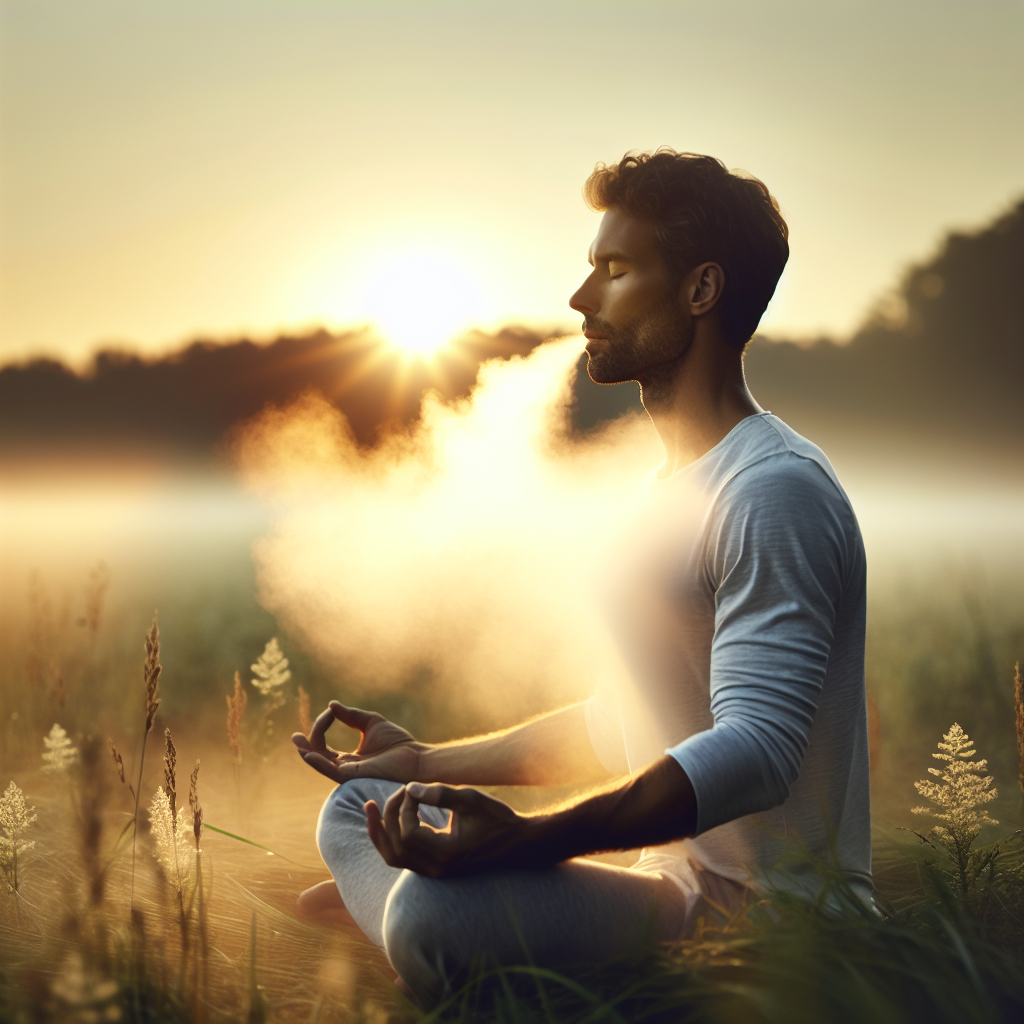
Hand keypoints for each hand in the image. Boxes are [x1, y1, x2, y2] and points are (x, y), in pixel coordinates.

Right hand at [292, 701, 425, 783]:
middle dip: (307, 745)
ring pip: (321, 765)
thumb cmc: (397, 742)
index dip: (322, 725)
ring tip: (297, 742)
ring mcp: (348, 773)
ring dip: (307, 753)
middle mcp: (345, 767)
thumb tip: (331, 705)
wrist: (414, 756)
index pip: (324, 744)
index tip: (330, 711)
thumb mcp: (371, 722)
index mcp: (349, 758)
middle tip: (294, 736)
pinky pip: (331, 771)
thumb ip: (351, 716)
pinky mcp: (354, 776)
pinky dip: (318, 762)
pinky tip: (309, 753)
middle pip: (318, 756)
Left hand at [365, 782, 540, 877]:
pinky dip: (391, 840)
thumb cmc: (497, 819)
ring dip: (379, 833)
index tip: (415, 789)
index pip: (408, 833)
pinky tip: (388, 820)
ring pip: (393, 858)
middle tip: (395, 793)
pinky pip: (402, 859)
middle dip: (386, 817)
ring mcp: (435, 872)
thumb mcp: (471, 799)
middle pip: (395, 847)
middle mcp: (437, 869)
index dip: (405, 808)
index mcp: (446, 853)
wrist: (517, 845)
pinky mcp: (434, 869)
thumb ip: (440, 793)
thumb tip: (410, 789)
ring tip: (370, 809)